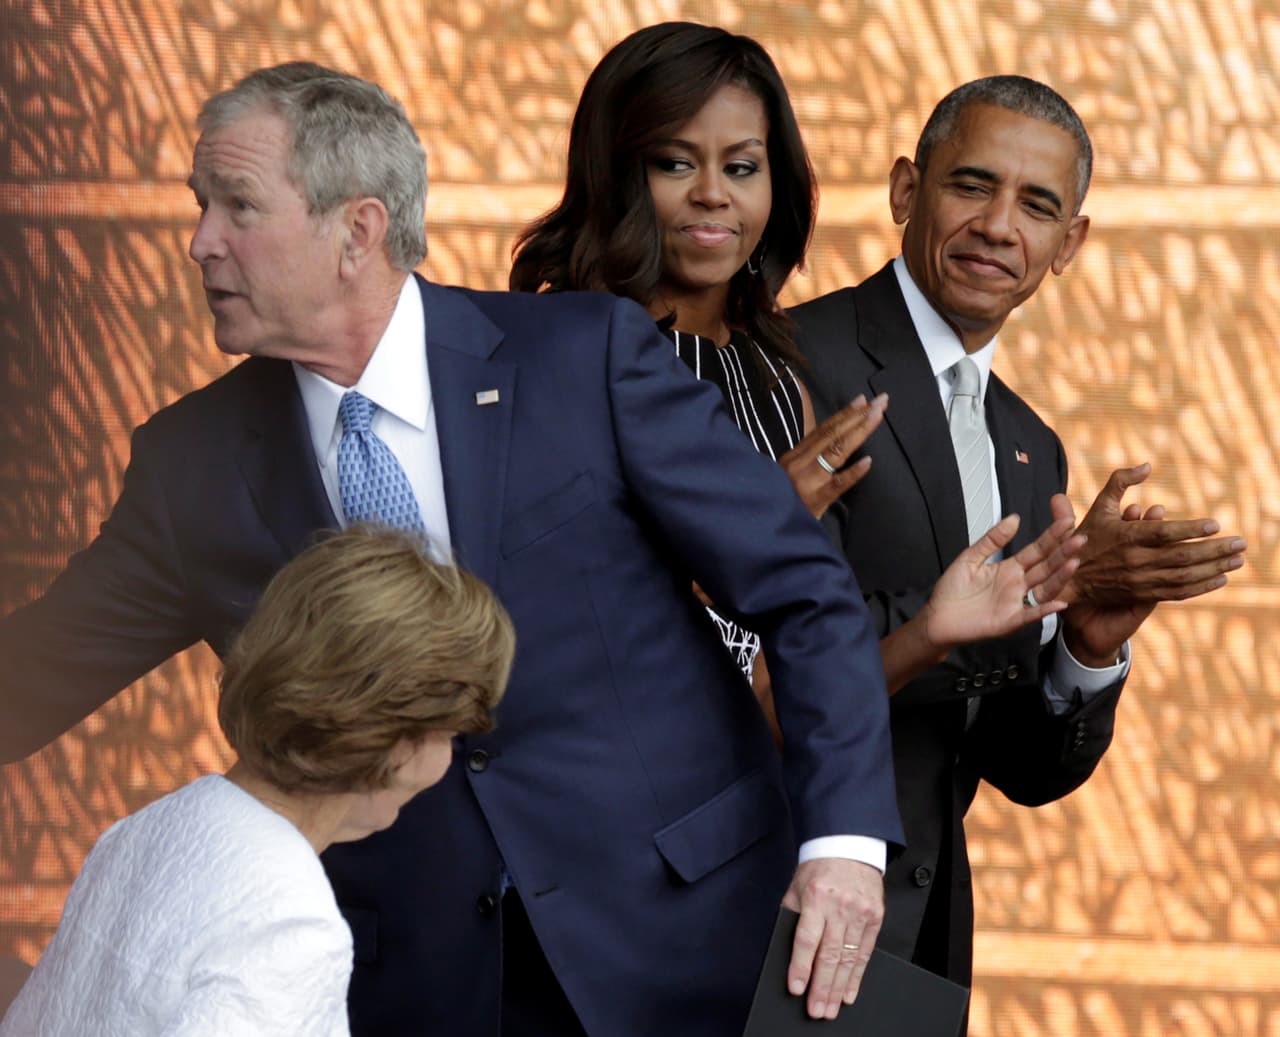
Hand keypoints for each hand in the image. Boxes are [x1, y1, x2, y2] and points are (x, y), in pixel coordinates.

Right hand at [779, 394, 886, 518]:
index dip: (844, 413)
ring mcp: (807, 482)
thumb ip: (804, 457)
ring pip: (836, 452)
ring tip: (877, 416)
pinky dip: (853, 472)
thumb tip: (825, 439)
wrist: (765, 528)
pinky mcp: (814, 501)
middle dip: (858, 415)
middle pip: (832, 434)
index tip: (862, 400)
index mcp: (793, 457)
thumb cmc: (779, 502)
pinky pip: (836, 485)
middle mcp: (798, 464)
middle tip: (880, 401)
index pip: (822, 430)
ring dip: (859, 431)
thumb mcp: (784, 475)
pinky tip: (868, 462)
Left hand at [781, 858, 882, 1018]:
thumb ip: (793, 917)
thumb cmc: (819, 868)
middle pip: (829, 955)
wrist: (849, 846)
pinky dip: (857, 975)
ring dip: (839, 987)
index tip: (797, 989)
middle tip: (817, 1010)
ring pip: (848, 958)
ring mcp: (860, 913)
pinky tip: (849, 992)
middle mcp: (840, 906)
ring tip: (831, 1007)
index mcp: (817, 897)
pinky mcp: (875, 918)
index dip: (801, 967)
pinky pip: (865, 952)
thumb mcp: (797, 887)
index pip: (807, 939)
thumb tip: (787, 952)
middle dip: (822, 987)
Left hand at [922, 501, 1085, 649]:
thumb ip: (993, 540)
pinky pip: (1030, 615)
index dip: (1051, 537)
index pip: (1037, 550)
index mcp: (1011, 568)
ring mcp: (1016, 603)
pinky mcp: (1009, 621)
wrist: (938, 617)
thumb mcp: (971, 557)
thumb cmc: (952, 589)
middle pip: (1046, 566)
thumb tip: (1015, 518)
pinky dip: (1044, 610)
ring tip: (1074, 562)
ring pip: (1044, 588)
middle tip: (1081, 538)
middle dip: (1064, 553)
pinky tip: (1059, 603)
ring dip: (1060, 577)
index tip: (1067, 521)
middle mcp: (1018, 585)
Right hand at [1067, 463, 1245, 605]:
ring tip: (1238, 560)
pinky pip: (1177, 593)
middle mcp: (1134, 560)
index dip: (1191, 529)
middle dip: (1215, 550)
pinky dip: (1201, 587)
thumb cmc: (1085, 538)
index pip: (1163, 532)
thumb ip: (1120, 482)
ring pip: (1184, 576)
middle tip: (1241, 542)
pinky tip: (1220, 579)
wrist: (1068, 579)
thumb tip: (1147, 465)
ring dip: (1214, 568)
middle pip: (1181, 556)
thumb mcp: (1098, 506)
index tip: (1215, 524)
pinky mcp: (1142, 595)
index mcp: (1124, 536)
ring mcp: (1139, 580)